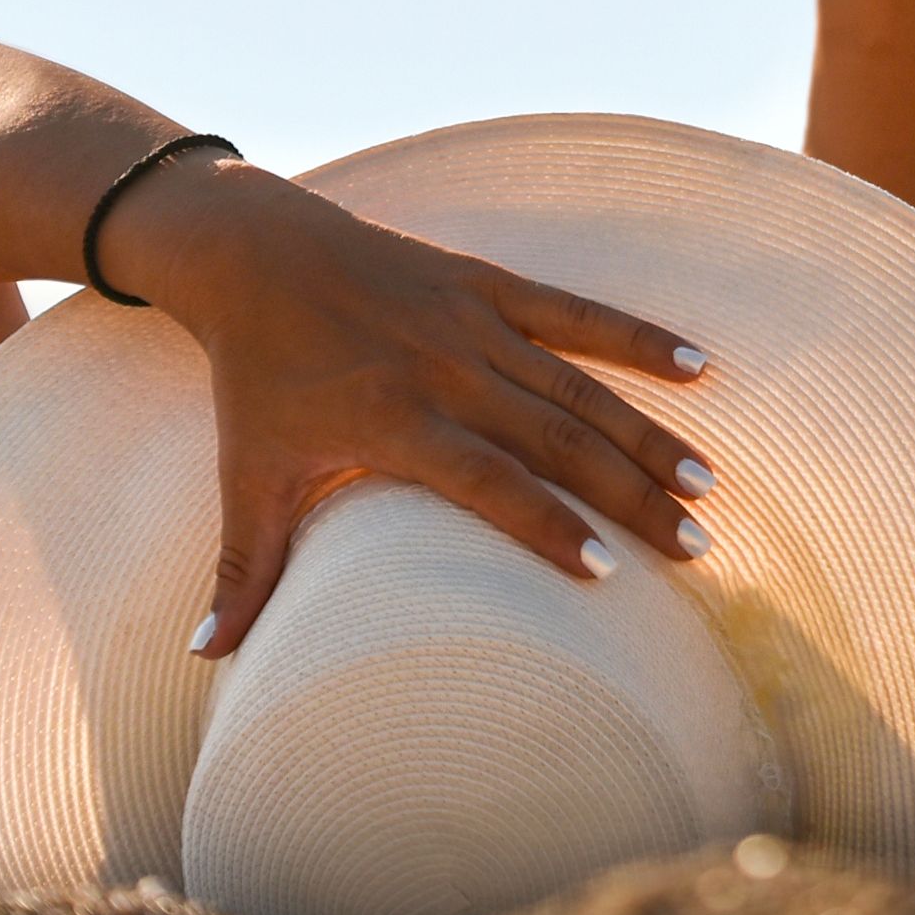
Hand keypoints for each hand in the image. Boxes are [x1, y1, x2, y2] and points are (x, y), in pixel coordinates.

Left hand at [97, 152, 714, 657]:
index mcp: (394, 419)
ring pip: (579, 385)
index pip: (489, 481)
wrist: (253, 254)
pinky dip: (637, 338)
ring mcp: (472, 322)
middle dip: (631, 494)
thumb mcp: (245, 476)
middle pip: (557, 439)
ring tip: (706, 482)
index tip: (609, 572)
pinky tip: (701, 368)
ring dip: (647, 433)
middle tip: (696, 547)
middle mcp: (445, 369)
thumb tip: (207, 660)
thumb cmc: (254, 377)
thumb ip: (244, 571)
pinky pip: (575, 312)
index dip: (549, 526)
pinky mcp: (487, 283)